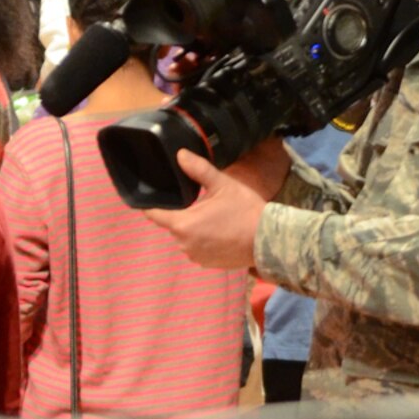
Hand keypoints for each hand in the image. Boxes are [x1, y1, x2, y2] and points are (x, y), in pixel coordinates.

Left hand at [146, 137, 290, 270]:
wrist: (268, 239)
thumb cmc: (244, 210)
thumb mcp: (222, 184)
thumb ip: (198, 169)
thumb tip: (180, 154)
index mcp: (182, 224)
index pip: (154, 214)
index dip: (150, 205)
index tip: (152, 197)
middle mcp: (183, 244)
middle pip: (173, 225)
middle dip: (183, 214)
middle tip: (202, 204)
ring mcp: (195, 256)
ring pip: (186, 237)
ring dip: (194, 229)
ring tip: (214, 219)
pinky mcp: (206, 264)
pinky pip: (197, 249)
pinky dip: (204, 241)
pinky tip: (220, 233)